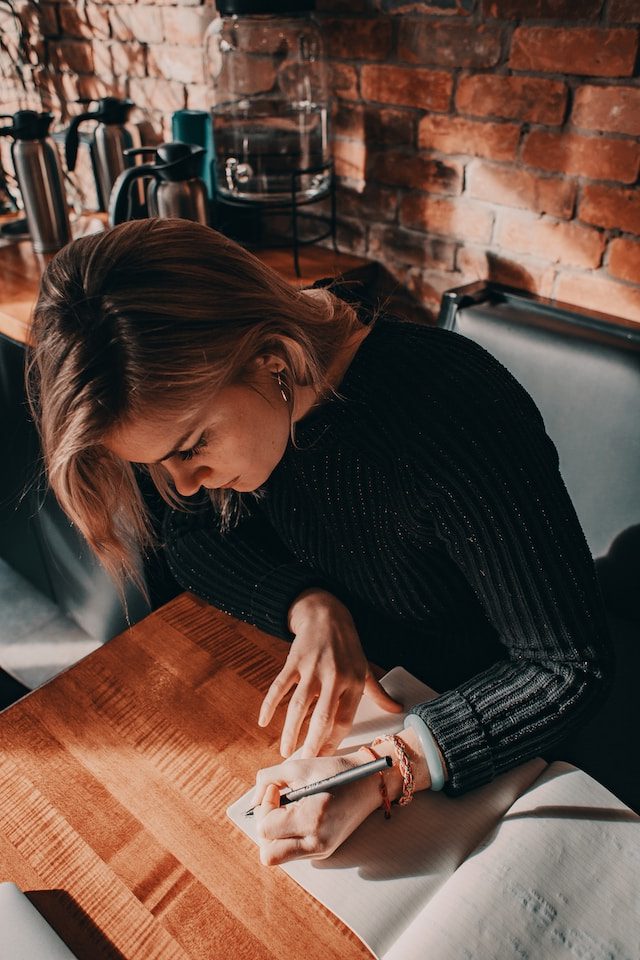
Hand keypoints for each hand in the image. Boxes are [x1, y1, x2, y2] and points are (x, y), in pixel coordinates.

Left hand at [254, 752, 381, 864]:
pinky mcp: (324, 851)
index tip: (275, 788)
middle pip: (269, 854)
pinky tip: (298, 815)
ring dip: (276, 835)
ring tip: (287, 810)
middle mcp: (316, 843)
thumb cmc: (336, 771)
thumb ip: (268, 778)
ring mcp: (321, 850)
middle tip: (276, 805)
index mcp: (311, 820)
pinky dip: (288, 836)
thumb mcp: (299, 767)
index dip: (264, 806)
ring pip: (279, 856)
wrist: (369, 783)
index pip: (266, 829)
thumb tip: (252, 801)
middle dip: (265, 828)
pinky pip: (294, 852)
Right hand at [258, 589, 402, 757]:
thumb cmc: (348, 646)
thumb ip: (378, 693)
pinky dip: (270, 704)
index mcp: (353, 682)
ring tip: (285, 750)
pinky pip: (279, 686)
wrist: (326, 614)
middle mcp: (334, 677)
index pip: (344, 720)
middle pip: (322, 718)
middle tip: (304, 763)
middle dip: (312, 744)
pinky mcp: (294, 660)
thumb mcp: (364, 668)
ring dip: (290, 730)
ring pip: (299, 705)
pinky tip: (263, 721)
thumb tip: (398, 709)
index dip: (333, 742)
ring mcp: (312, 668)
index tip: (324, 760)